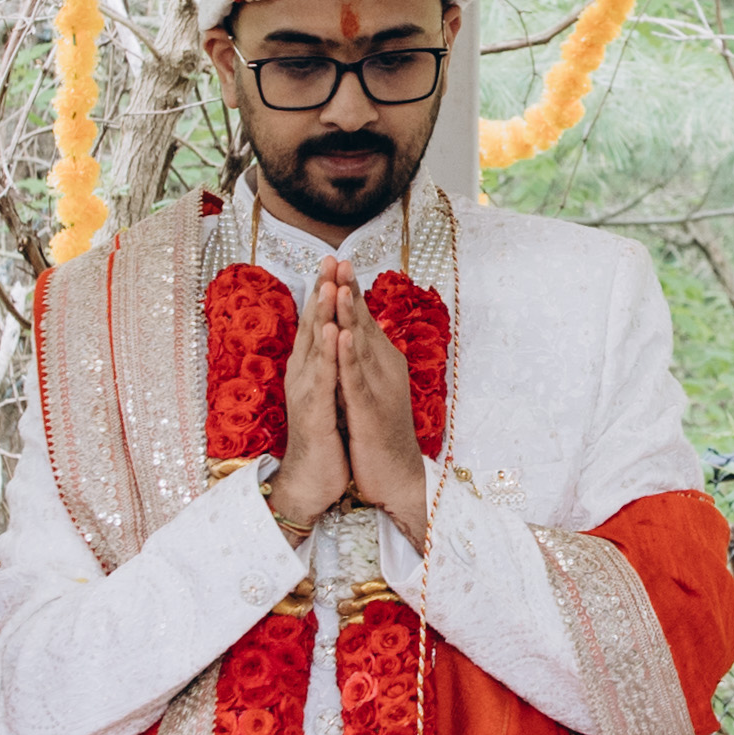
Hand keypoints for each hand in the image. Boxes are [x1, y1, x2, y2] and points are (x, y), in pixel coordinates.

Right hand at [268, 273, 349, 540]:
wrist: (312, 479)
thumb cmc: (324, 437)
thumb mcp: (330, 393)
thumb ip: (329, 366)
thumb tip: (336, 339)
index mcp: (309, 369)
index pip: (317, 324)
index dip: (324, 293)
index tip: (334, 263)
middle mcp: (303, 375)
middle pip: (312, 327)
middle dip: (321, 292)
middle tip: (329, 258)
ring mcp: (306, 392)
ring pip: (314, 348)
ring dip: (322, 314)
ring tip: (329, 284)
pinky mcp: (314, 412)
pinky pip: (322, 378)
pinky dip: (327, 354)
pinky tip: (334, 332)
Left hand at [325, 265, 430, 548]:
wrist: (397, 476)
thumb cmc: (381, 434)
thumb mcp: (371, 389)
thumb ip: (366, 362)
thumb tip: (360, 336)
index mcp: (381, 362)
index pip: (361, 320)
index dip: (349, 291)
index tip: (336, 261)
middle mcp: (383, 369)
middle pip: (362, 322)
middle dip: (347, 290)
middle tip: (337, 258)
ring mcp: (377, 388)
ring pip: (361, 345)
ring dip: (349, 313)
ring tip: (338, 284)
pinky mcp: (370, 410)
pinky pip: (356, 379)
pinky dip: (349, 355)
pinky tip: (342, 335)